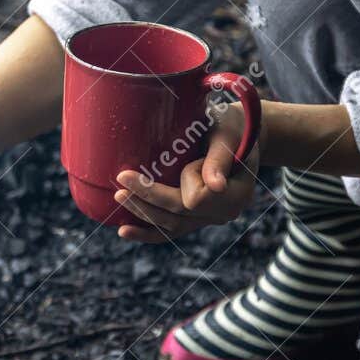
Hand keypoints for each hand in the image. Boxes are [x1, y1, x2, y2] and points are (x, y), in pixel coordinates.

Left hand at [113, 108, 258, 243]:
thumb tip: (215, 186)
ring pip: (171, 226)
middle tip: (121, 180)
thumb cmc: (233, 126)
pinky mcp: (196, 219)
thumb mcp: (227, 135)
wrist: (239, 133)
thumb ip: (219, 159)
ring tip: (119, 197)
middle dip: (148, 198)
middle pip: (180, 214)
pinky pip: (171, 231)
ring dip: (142, 213)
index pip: (199, 199)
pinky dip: (147, 233)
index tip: (185, 156)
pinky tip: (124, 231)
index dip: (187, 180)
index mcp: (237, 193)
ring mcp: (210, 219)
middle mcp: (225, 212)